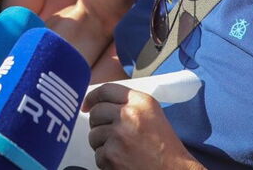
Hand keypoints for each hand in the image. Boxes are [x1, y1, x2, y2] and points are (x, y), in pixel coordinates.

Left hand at [83, 84, 203, 169]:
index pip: (106, 90)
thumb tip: (98, 104)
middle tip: (110, 135)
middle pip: (96, 112)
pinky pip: (98, 154)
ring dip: (102, 145)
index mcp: (142, 102)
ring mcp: (119, 135)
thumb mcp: (152, 116)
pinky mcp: (112, 155)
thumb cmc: (166, 150)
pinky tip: (122, 162)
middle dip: (98, 125)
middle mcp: (129, 115)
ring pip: (94, 135)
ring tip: (122, 151)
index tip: (86, 104)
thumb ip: (129, 105)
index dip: (93, 97)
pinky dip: (106, 161)